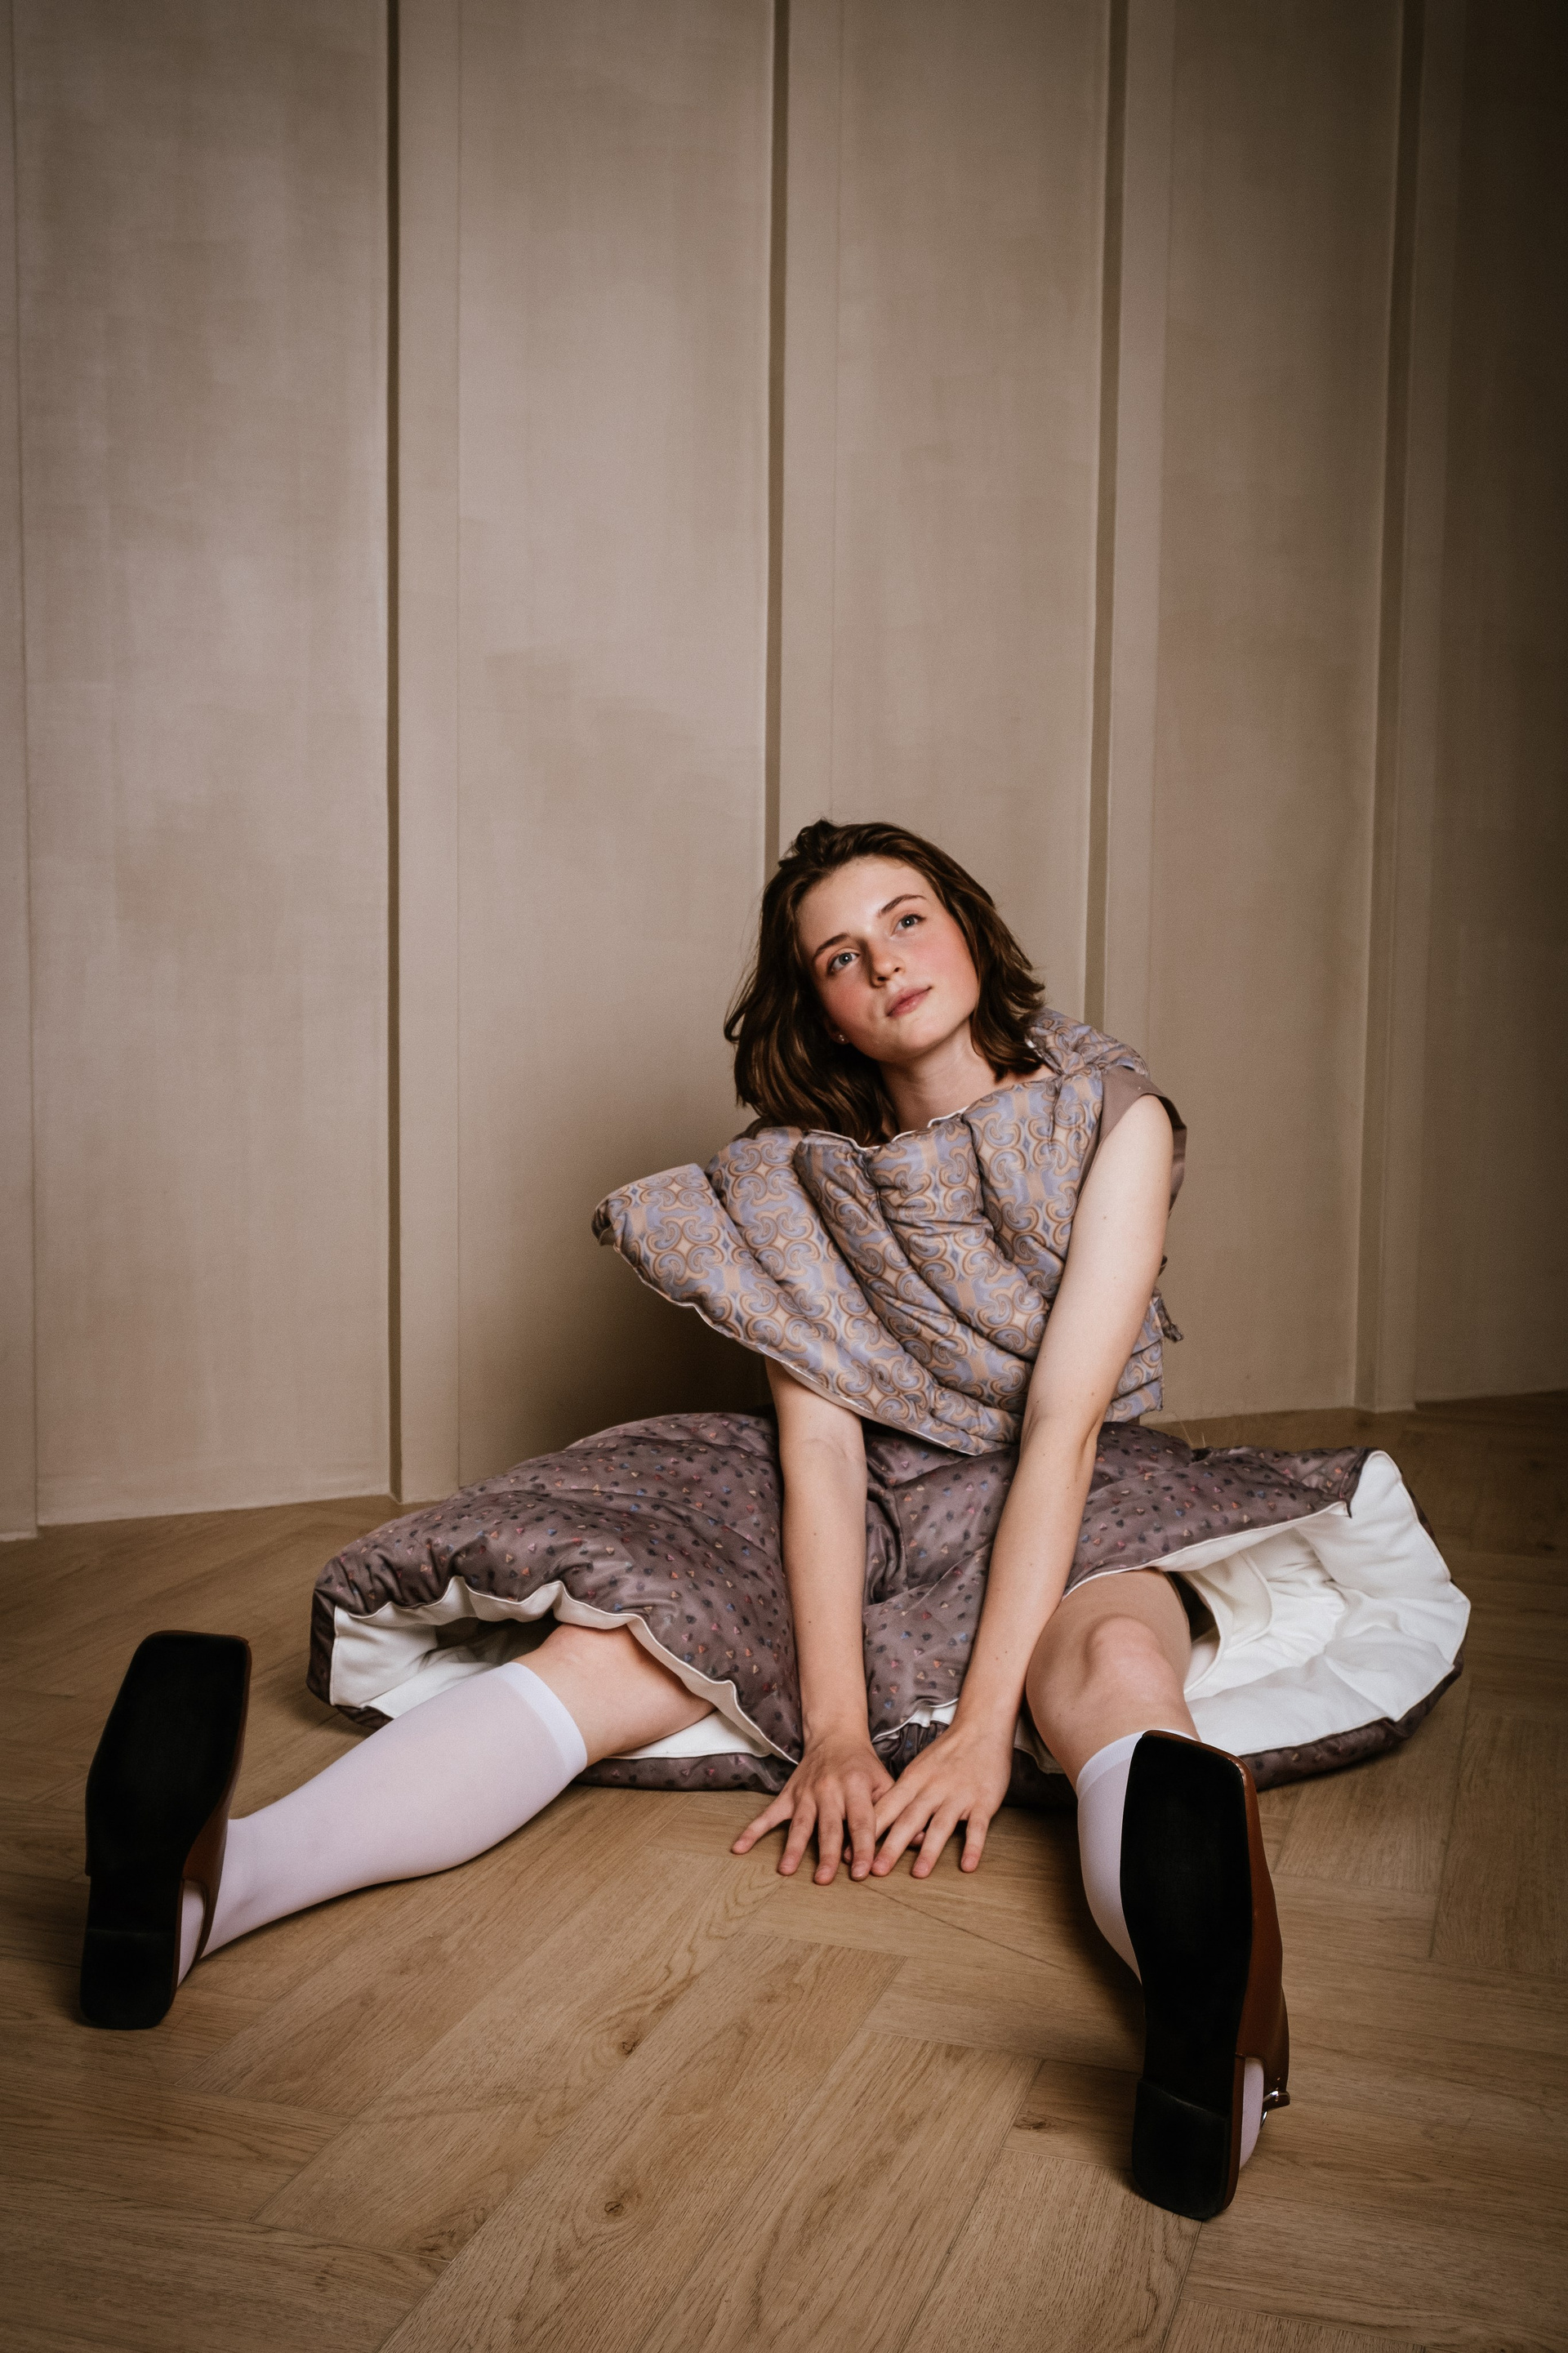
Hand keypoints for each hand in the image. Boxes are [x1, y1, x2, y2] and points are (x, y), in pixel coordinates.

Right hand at [731, 1729, 895, 1883]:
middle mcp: (829, 1790)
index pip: (862, 1821)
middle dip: (827, 1854)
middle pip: (829, 1826)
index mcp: (856, 1787)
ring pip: (800, 1824)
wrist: (835, 1736)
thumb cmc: (864, 1767)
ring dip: (792, 1847)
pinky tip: (740, 1848)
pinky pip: (769, 1815)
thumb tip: (921, 1840)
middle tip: (823, 1879)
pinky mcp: (789, 1795)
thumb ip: (898, 1813)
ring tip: (785, 1870)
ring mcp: (805, 1793)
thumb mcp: (886, 1782)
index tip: (863, 1872)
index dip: (863, 1847)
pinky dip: (753, 1831)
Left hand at [870, 1716, 1014, 1878]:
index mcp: (913, 1781)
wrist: (981, 1727)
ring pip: (940, 1825)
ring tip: (918, 1873)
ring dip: (929, 1850)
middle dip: (891, 1846)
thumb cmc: (947, 1753)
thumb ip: (902, 1796)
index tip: (851, 1853)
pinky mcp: (983, 1801)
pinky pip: (977, 1827)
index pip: (886, 1809)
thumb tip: (877, 1822)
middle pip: (908, 1820)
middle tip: (876, 1870)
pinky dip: (973, 1846)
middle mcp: (932, 1789)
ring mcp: (958, 1795)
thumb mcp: (918, 1769)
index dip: (868, 1832)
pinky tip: (967, 1866)